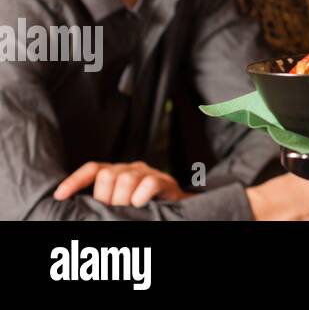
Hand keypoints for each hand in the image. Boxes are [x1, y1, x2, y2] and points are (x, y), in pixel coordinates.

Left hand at [55, 161, 186, 207]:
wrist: (174, 208)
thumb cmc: (138, 210)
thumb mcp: (116, 204)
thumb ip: (100, 203)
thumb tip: (77, 213)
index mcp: (114, 173)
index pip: (92, 169)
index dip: (74, 181)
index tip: (59, 196)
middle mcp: (128, 169)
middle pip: (107, 176)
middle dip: (106, 198)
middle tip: (112, 212)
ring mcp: (147, 173)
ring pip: (126, 179)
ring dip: (123, 201)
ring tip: (128, 212)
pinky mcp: (164, 180)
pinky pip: (149, 184)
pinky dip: (141, 197)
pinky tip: (140, 205)